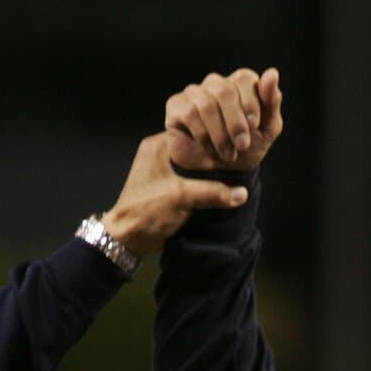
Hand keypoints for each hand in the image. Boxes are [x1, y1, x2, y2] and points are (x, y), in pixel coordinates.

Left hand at [98, 133, 249, 256]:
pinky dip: (206, 182)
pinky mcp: (170, 186)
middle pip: (195, 147)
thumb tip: (242, 193)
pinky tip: (222, 186)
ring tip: (234, 172)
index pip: (191, 131)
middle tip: (236, 158)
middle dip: (214, 155)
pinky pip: (194, 178)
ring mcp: (165, 170)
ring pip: (196, 164)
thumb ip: (213, 192)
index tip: (232, 144)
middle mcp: (161, 153)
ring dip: (211, 171)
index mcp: (158, 146)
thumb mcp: (181, 198)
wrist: (128, 239)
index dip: (213, 136)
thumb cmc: (145, 212)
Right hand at [165, 67, 283, 172]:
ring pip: (207, 105)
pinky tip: (209, 148)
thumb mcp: (267, 129)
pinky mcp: (176, 106)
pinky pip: (189, 113)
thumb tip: (272, 73)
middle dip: (236, 123)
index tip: (254, 125)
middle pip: (225, 91)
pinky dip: (203, 136)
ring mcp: (194, 93)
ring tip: (228, 153)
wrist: (219, 173)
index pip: (244, 78)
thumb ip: (271, 102)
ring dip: (220, 135)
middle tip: (242, 145)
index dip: (250, 101)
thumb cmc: (245, 148)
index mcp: (239, 84)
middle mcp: (216, 84)